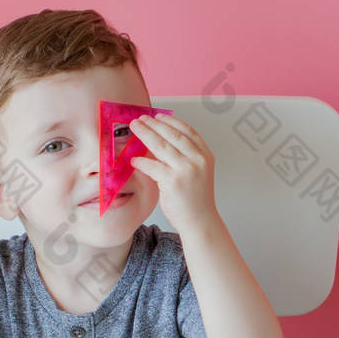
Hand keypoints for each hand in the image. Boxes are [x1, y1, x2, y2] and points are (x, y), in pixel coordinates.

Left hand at [129, 114, 218, 235]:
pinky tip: (133, 159)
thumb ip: (183, 157)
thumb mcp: (196, 172)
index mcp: (205, 155)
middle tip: (140, 119)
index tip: (158, 116)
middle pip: (172, 135)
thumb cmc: (195, 199)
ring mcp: (186, 170)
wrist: (200, 221)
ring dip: (145, 134)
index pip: (187, 131)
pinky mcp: (173, 181)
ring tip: (134, 128)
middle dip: (154, 124)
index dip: (171, 121)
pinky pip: (152, 166)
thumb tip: (159, 142)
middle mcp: (198, 160)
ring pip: (161, 146)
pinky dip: (141, 161)